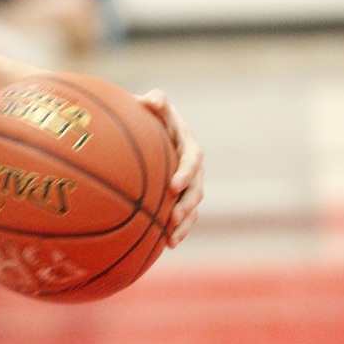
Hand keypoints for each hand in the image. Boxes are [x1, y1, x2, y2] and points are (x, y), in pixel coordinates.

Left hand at [138, 89, 203, 247]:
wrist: (147, 129)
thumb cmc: (148, 115)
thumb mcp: (152, 105)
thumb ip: (155, 102)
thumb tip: (153, 99)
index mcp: (187, 143)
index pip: (192, 158)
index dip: (186, 172)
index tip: (173, 186)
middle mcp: (192, 164)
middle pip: (197, 187)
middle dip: (187, 204)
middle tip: (173, 217)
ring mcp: (189, 182)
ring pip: (193, 205)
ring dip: (185, 222)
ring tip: (172, 238)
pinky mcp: (181, 195)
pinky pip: (185, 215)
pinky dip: (179, 230)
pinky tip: (168, 245)